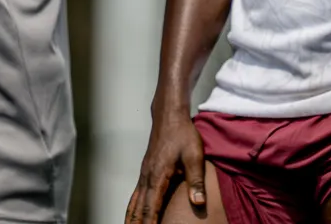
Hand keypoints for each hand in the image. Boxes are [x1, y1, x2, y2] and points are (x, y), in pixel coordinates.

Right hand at [126, 108, 207, 223]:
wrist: (170, 116)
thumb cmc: (184, 134)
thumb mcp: (195, 156)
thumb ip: (196, 180)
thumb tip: (198, 203)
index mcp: (158, 176)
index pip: (151, 208)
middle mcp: (147, 177)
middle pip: (138, 209)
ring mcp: (144, 174)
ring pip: (134, 203)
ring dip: (132, 219)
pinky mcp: (145, 172)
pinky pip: (136, 195)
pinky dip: (133, 208)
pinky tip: (134, 215)